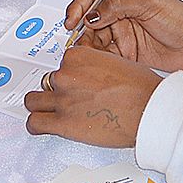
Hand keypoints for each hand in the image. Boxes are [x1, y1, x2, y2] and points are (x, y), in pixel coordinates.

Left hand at [23, 45, 164, 146]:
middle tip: (69, 99)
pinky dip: (36, 125)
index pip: (62, 63)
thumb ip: (96, 67)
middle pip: (48, 81)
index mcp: (78, 56)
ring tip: (49, 111)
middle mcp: (66, 74)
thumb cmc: (141, 89)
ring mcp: (62, 98)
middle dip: (57, 90)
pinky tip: (41, 126)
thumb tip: (92, 77)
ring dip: (41, 106)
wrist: (147, 110)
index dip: (70, 75)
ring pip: (34, 100)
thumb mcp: (116, 63)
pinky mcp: (62, 122)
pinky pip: (35, 122)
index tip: (75, 83)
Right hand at [61, 0, 182, 73]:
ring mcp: (122, 31)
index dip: (79, 6)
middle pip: (89, 17)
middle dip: (80, 28)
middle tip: (76, 39)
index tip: (72, 19)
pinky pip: (104, 53)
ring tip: (85, 51)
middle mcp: (120, 11)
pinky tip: (96, 60)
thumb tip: (92, 14)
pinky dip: (96, 57)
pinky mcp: (125, 51)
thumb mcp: (148, 3)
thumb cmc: (181, 18)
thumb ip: (117, 6)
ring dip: (87, 43)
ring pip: (94, 37)